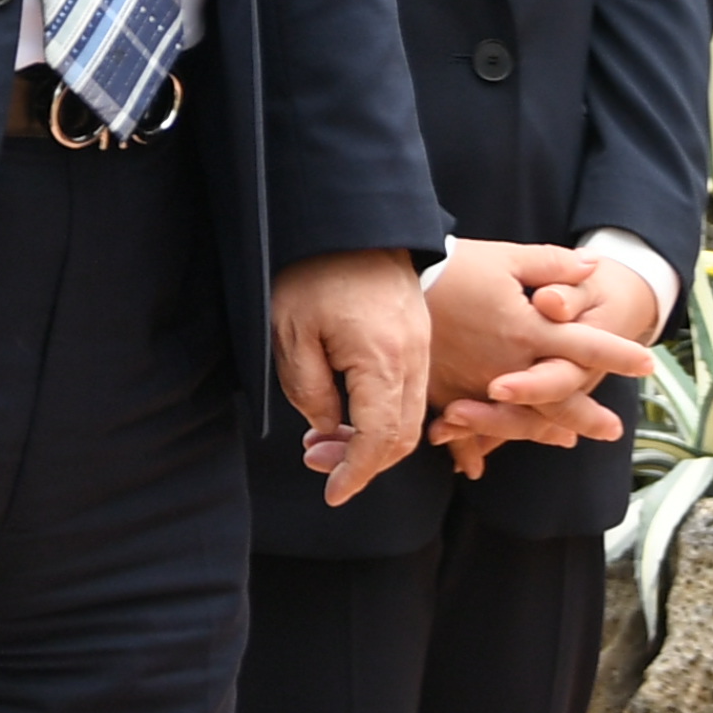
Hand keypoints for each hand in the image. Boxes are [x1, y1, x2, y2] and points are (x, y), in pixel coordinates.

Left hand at [269, 249, 433, 505]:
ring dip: (373, 440)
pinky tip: (347, 412)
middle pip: (403, 436)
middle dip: (363, 463)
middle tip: (318, 465)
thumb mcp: (292, 335)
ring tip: (323, 441)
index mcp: (383, 359)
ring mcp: (420, 345)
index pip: (380, 439)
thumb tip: (328, 429)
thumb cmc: (313, 272)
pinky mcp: (418, 336)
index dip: (356, 473)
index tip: (332, 493)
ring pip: (411, 417)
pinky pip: (412, 392)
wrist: (350, 219)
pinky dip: (385, 415)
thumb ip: (309, 392)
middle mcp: (413, 357)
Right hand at [424, 243, 663, 470]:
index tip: (647, 364)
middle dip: (587, 413)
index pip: (584, 345)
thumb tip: (592, 267)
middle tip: (613, 430)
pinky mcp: (443, 392)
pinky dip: (472, 447)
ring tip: (564, 440)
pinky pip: (463, 429)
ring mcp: (475, 383)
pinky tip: (476, 465)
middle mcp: (507, 364)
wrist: (394, 280)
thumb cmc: (455, 266)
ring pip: (518, 418)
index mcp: (528, 328)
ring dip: (543, 430)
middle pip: (557, 396)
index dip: (617, 354)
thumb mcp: (507, 258)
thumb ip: (552, 266)